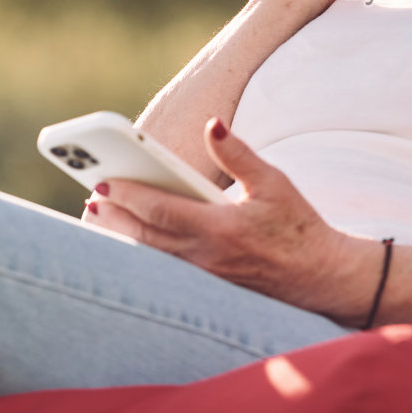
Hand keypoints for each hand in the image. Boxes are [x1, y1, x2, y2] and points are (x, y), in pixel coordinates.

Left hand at [83, 118, 370, 321]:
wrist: (321, 276)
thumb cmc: (299, 226)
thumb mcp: (274, 182)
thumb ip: (238, 154)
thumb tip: (212, 124)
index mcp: (221, 228)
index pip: (161, 210)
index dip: (129, 196)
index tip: (103, 183)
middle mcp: (207, 257)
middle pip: (146, 237)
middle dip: (114, 217)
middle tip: (90, 198)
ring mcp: (205, 277)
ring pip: (150, 257)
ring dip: (121, 237)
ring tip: (98, 217)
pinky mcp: (209, 287)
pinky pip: (164, 270)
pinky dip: (141, 254)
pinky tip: (128, 241)